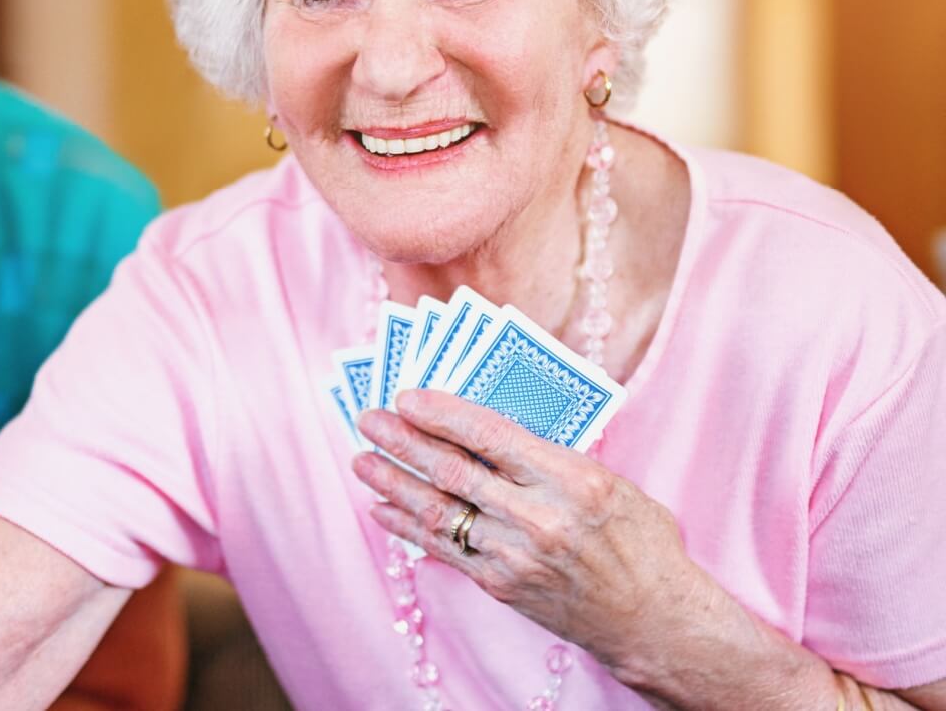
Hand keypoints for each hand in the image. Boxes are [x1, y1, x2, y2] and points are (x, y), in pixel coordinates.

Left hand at [352, 389, 708, 683]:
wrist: (654, 620)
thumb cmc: (640, 542)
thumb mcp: (609, 481)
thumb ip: (551, 455)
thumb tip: (487, 425)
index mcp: (572, 480)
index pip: (491, 435)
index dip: (443, 413)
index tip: (408, 395)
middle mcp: (539, 518)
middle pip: (454, 471)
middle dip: (403, 442)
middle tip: (369, 419)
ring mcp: (515, 556)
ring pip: (439, 511)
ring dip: (392, 483)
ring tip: (361, 460)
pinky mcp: (500, 585)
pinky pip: (443, 550)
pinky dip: (408, 527)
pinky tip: (381, 507)